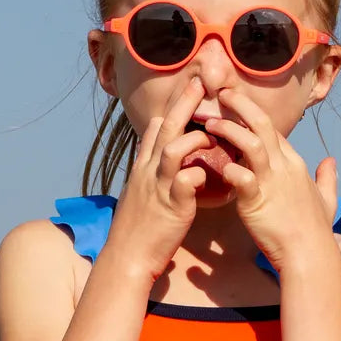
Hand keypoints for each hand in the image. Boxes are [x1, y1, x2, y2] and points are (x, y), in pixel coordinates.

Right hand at [106, 77, 210, 279]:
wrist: (127, 258)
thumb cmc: (140, 227)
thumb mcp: (143, 192)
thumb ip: (154, 172)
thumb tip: (166, 157)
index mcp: (144, 167)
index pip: (156, 128)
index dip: (172, 107)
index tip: (188, 87)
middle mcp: (148, 171)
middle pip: (166, 129)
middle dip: (183, 103)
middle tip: (199, 82)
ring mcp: (158, 187)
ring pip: (173, 149)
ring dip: (194, 139)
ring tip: (212, 136)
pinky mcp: (172, 206)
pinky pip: (185, 182)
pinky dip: (199, 174)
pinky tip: (210, 175)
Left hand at [206, 88, 336, 269]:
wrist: (310, 254)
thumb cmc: (315, 230)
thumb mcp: (327, 199)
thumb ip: (328, 178)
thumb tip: (332, 161)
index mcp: (295, 163)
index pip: (273, 129)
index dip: (254, 114)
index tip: (237, 105)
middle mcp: (284, 167)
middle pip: (262, 125)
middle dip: (242, 105)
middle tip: (223, 93)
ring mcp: (271, 182)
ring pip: (251, 143)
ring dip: (229, 130)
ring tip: (209, 123)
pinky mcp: (258, 201)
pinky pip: (242, 178)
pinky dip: (229, 168)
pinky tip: (216, 165)